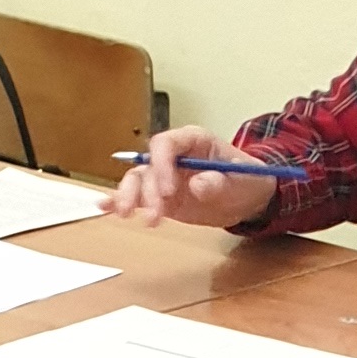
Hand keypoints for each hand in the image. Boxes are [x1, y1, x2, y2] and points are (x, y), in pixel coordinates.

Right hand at [102, 127, 272, 228]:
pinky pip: (138, 197)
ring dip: (132, 198)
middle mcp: (173, 156)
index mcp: (192, 141)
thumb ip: (220, 182)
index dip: (161, 165)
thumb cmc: (247, 180)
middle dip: (147, 190)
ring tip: (129, 216)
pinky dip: (121, 201)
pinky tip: (106, 208)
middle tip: (155, 215)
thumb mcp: (242, 180)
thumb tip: (198, 184)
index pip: (166, 144)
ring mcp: (164, 176)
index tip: (168, 191)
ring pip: (138, 181)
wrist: (250, 198)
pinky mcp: (161, 197)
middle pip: (148, 165)